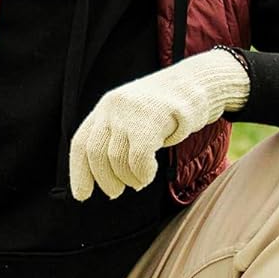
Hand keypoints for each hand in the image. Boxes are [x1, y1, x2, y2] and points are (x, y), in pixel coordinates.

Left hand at [68, 47, 249, 200]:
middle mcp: (113, 106)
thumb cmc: (167, 110)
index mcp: (105, 107)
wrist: (199, 82)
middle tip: (115, 192)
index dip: (79, 173)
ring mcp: (131, 112)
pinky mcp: (151, 119)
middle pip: (96, 153)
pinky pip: (138, 158)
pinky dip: (142, 173)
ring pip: (117, 158)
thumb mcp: (133, 117)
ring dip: (128, 177)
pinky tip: (149, 175)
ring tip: (140, 181)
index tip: (82, 195)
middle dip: (105, 179)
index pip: (80, 143)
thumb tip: (103, 178)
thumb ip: (115, 138)